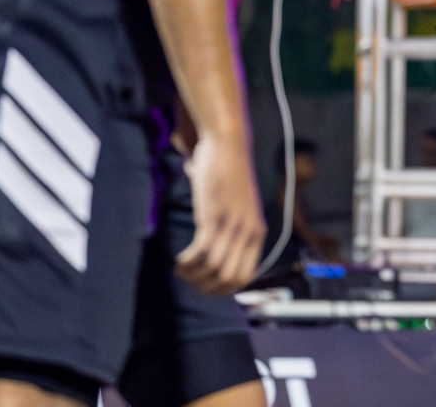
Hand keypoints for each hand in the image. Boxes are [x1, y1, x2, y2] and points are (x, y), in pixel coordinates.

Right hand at [176, 131, 267, 294]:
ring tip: (180, 269)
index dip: (222, 290)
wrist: (228, 144)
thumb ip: (235, 231)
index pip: (244, 278)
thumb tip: (218, 254)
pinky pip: (201, 251)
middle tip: (188, 279)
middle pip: (228, 279)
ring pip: (213, 269)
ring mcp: (232, 224)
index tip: (203, 285)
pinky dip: (187, 262)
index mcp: (257, 233)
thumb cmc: (230, 176)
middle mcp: (248, 232)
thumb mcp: (240, 208)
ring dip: (192, 275)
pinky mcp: (214, 214)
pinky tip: (178, 260)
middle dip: (204, 287)